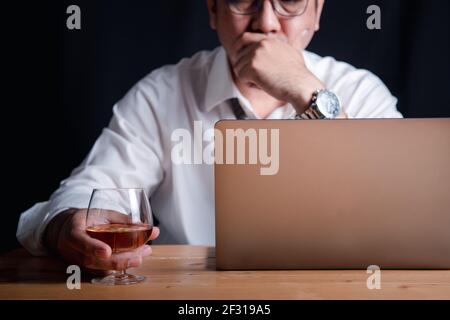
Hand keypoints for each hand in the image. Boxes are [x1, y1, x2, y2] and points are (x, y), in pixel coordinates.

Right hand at [44, 209, 159, 272]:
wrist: (68, 229)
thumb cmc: (87, 219)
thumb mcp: (103, 213)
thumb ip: (123, 220)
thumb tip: (146, 226)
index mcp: (73, 232)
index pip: (80, 241)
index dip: (93, 247)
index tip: (106, 251)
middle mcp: (73, 250)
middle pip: (93, 260)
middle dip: (118, 260)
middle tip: (138, 257)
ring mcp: (78, 261)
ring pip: (100, 267)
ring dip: (123, 263)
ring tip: (142, 254)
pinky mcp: (86, 268)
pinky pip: (103, 270)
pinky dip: (120, 265)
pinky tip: (135, 257)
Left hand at [230, 32, 324, 112]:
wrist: (300, 85)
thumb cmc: (298, 74)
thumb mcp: (291, 51)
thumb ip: (280, 45)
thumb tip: (287, 40)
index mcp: (269, 39)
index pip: (245, 37)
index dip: (238, 47)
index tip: (238, 56)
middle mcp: (261, 43)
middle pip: (238, 52)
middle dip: (239, 63)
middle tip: (245, 73)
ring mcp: (256, 54)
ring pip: (238, 66)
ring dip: (247, 77)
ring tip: (261, 81)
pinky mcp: (252, 67)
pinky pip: (241, 77)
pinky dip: (249, 84)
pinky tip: (261, 86)